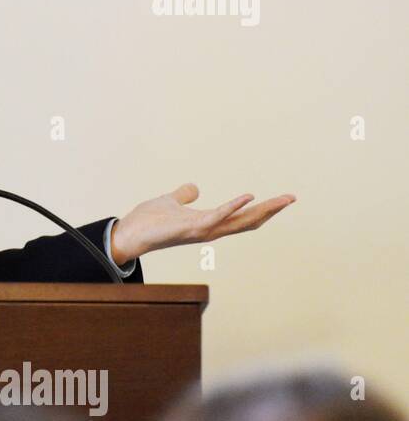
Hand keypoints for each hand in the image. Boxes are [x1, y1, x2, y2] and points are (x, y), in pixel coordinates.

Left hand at [110, 183, 295, 265]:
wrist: (128, 233)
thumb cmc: (148, 221)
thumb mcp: (171, 202)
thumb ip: (183, 196)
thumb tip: (194, 188)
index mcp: (208, 224)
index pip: (241, 218)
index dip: (262, 209)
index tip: (282, 199)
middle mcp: (209, 230)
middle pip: (248, 221)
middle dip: (271, 210)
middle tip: (292, 197)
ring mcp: (202, 231)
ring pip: (240, 222)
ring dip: (262, 210)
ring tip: (282, 199)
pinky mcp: (191, 228)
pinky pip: (217, 217)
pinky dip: (233, 206)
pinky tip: (249, 196)